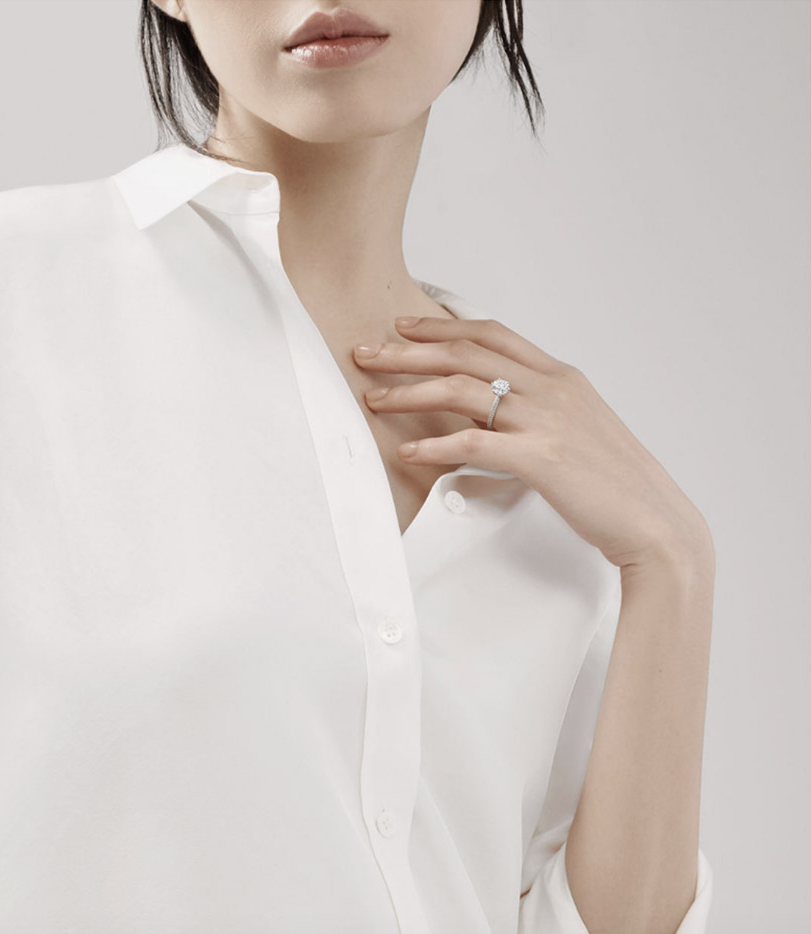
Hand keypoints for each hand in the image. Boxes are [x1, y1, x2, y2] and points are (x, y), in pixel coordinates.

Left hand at [352, 315, 711, 569]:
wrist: (654, 521)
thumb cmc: (614, 481)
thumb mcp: (578, 428)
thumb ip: (538, 410)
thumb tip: (498, 410)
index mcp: (560, 376)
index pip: (491, 334)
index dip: (442, 326)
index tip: (403, 325)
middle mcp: (551, 388)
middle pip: (465, 354)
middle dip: (408, 351)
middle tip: (365, 353)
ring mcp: (546, 420)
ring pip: (462, 389)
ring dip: (409, 392)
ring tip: (372, 399)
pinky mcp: (540, 458)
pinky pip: (472, 443)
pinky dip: (434, 445)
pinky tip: (407, 451)